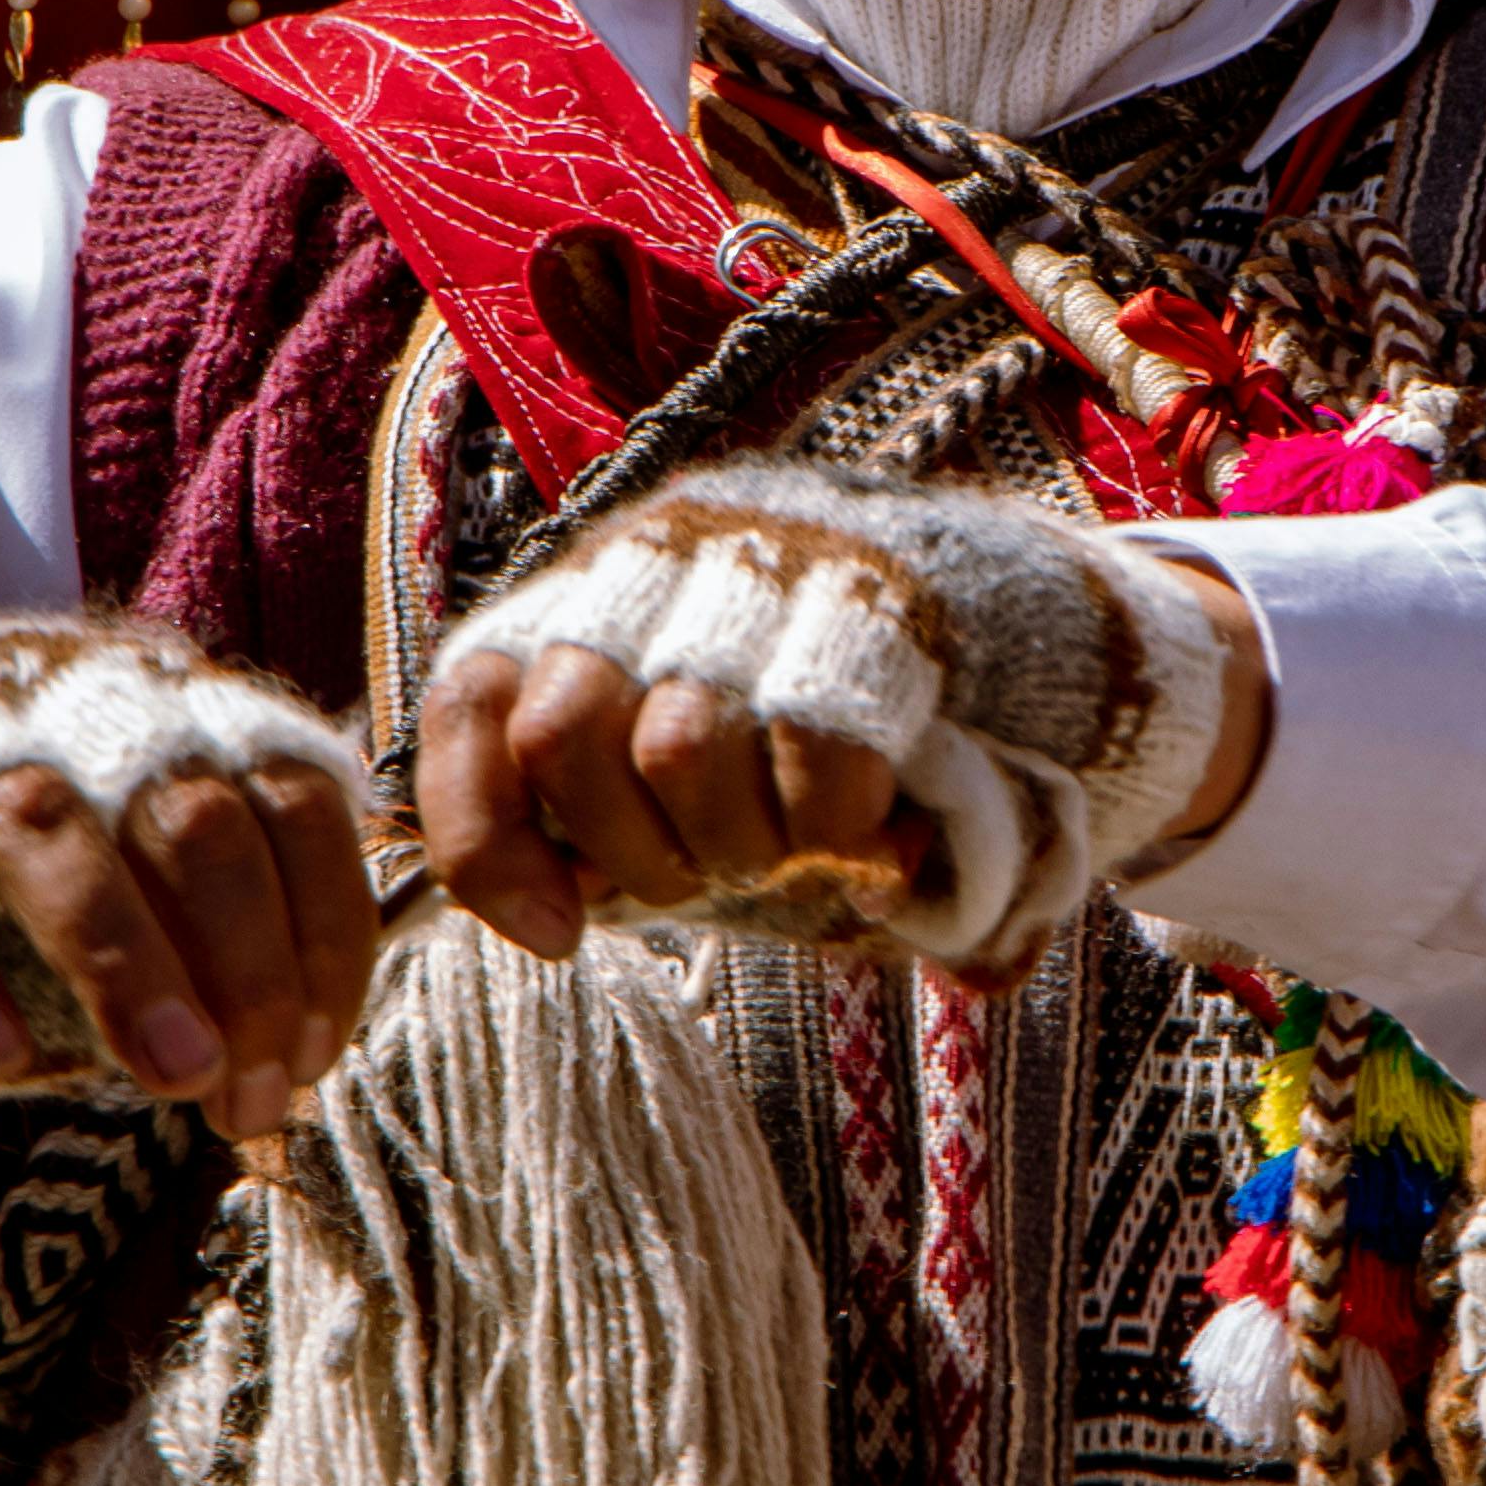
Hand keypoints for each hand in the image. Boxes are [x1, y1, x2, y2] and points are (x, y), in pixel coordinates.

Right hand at [0, 621, 386, 1136]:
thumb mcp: (127, 891)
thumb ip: (212, 938)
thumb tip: (302, 1051)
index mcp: (160, 701)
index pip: (285, 786)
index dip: (323, 920)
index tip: (319, 1049)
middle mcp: (58, 696)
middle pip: (183, 803)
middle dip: (246, 958)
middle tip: (258, 1088)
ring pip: (43, 824)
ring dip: (127, 960)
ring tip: (178, 1076)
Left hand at [410, 463, 1269, 971]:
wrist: (1008, 633)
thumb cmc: (808, 741)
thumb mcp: (687, 787)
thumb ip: (596, 833)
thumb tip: (545, 923)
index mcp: (587, 598)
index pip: (477, 702)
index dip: (489, 836)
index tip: (559, 932)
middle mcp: (657, 553)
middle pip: (567, 729)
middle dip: (635, 852)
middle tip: (714, 877)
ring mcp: (763, 557)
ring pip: (679, 746)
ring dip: (740, 844)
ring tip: (795, 850)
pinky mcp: (875, 592)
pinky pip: (816, 753)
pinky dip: (833, 830)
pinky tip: (869, 836)